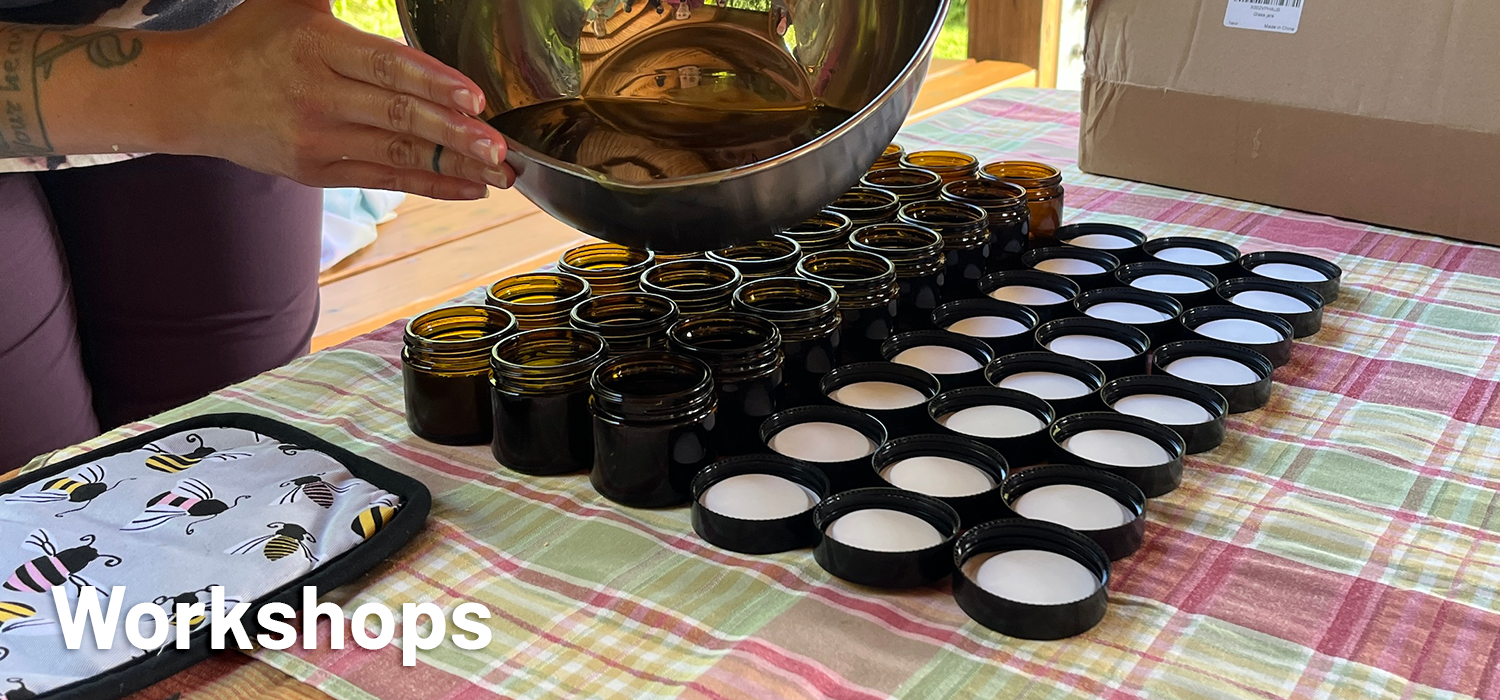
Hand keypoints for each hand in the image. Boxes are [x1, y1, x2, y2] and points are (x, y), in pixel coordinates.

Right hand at [179, 0, 512, 199]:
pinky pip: (384, 180)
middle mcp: (318, 96)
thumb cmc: (251, 40)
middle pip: (399, 116)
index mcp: (318, 46)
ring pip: (398, 154)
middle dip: (456, 134)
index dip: (435, 83)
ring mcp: (317, 139)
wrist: (190, 95)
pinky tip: (468, 186)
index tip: (475, 98)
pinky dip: (430, 186)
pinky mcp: (317, 171)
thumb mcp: (293, 0)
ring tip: (501, 173)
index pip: (388, 66)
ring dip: (454, 166)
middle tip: (501, 147)